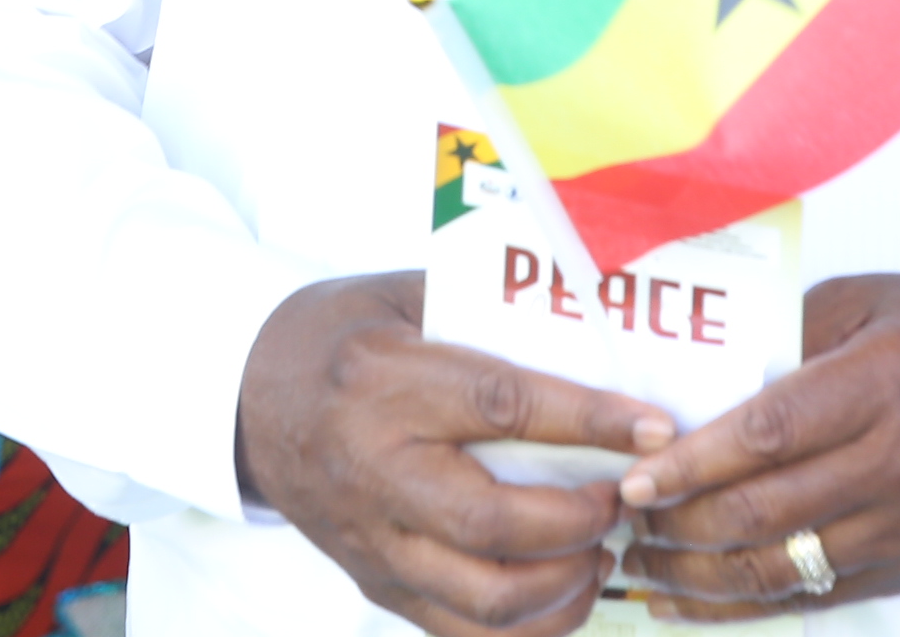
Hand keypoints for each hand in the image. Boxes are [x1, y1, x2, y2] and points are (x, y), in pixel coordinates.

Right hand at [236, 272, 675, 636]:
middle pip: (494, 523)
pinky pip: (465, 633)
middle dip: (580, 519)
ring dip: (565, 583)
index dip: (588, 421)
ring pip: (486, 598)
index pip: (502, 407)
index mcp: (383, 384)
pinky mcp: (378, 584)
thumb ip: (484, 314)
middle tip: (623, 495)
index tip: (653, 426)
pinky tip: (567, 587)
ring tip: (600, 547)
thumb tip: (595, 327)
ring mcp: (374, 541)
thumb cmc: (338, 337)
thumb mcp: (402, 297)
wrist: (246, 398)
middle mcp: (375, 471)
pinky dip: (532, 626)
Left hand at [617, 274, 899, 619]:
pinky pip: (819, 597)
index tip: (636, 478)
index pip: (769, 432)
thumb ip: (787, 337)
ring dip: (702, 576)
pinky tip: (695, 600)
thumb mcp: (871, 302)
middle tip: (620, 521)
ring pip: (786, 569)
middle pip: (767, 511)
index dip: (692, 462)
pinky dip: (749, 605)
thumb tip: (700, 384)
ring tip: (641, 565)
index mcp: (886, 380)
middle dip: (679, 526)